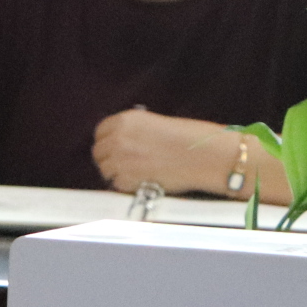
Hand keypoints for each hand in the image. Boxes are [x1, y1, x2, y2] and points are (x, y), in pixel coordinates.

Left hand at [92, 107, 229, 193]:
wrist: (207, 156)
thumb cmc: (190, 139)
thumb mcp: (156, 124)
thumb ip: (134, 131)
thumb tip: (122, 142)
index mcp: (126, 120)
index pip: (101, 131)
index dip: (107, 141)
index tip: (112, 149)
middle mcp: (119, 137)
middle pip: (99, 151)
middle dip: (109, 158)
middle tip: (122, 166)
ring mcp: (121, 158)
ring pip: (105, 169)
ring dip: (117, 173)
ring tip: (135, 175)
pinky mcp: (128, 178)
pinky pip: (118, 184)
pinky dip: (127, 186)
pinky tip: (142, 182)